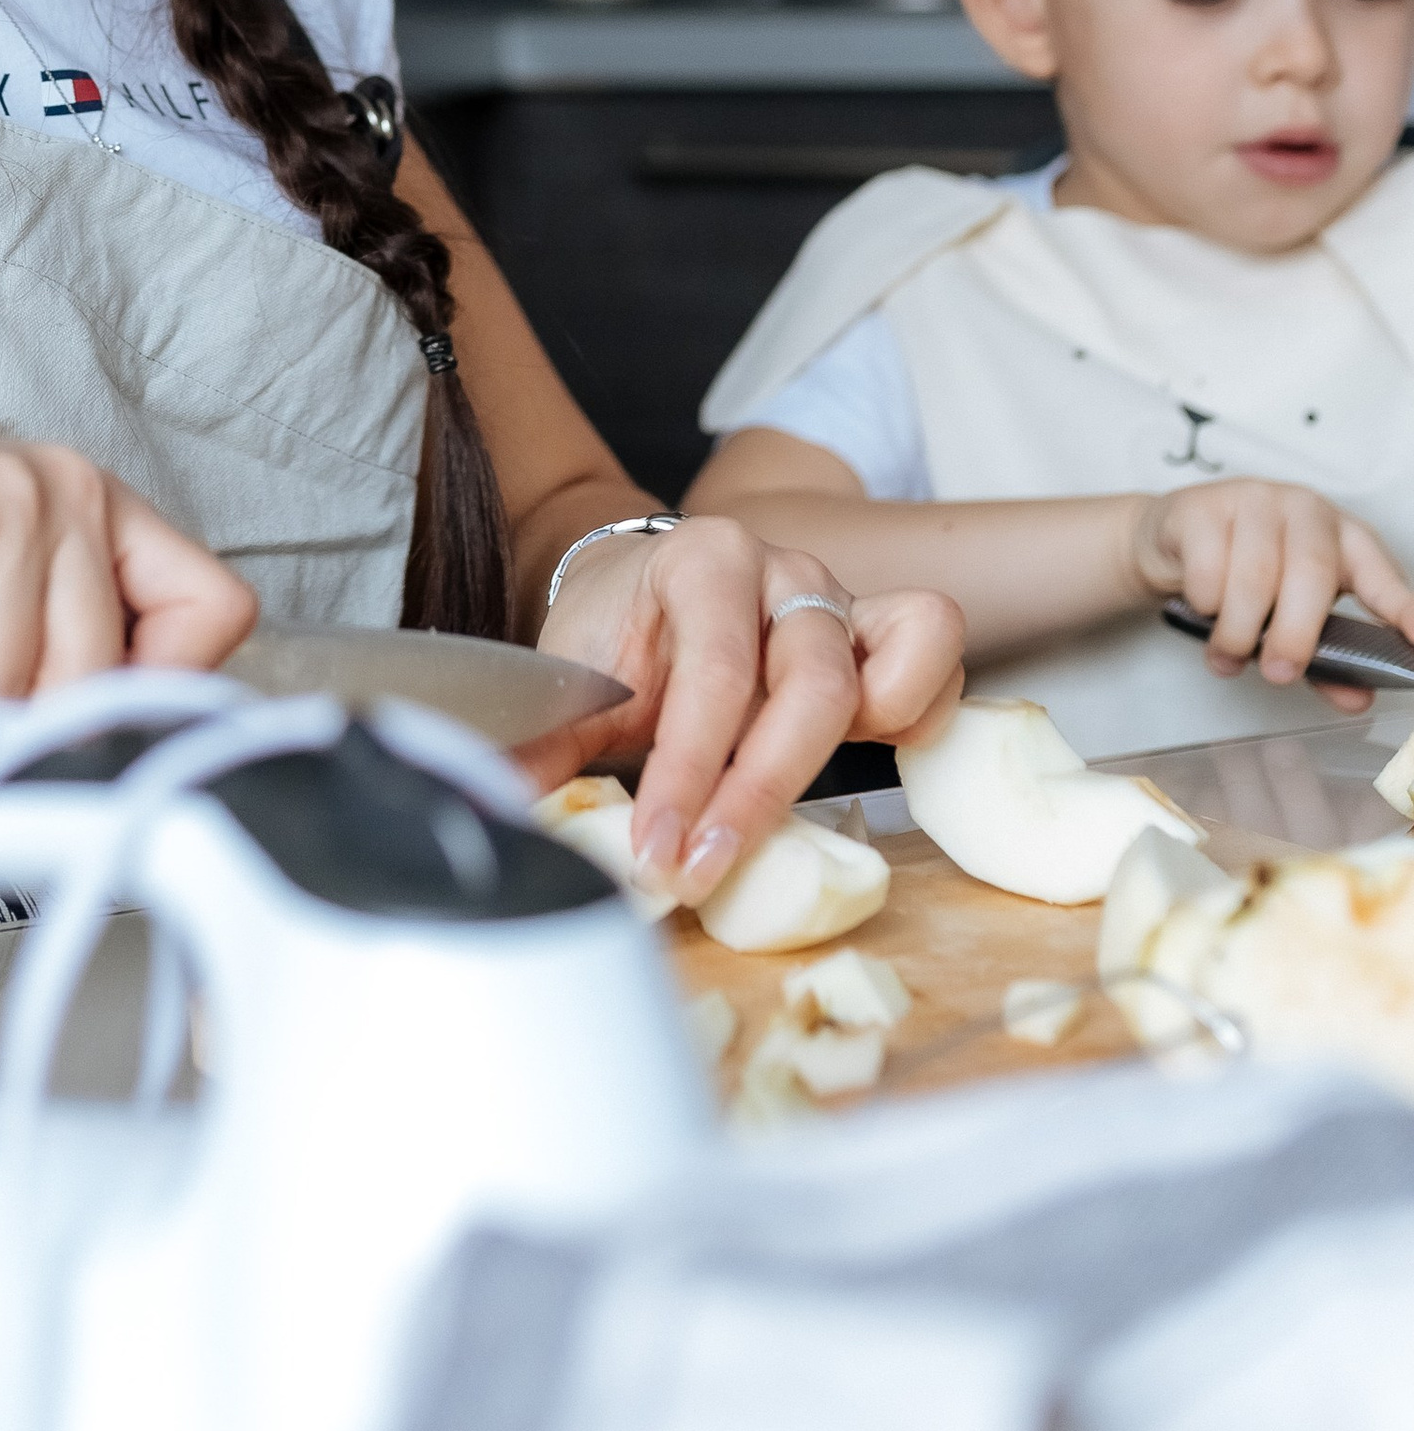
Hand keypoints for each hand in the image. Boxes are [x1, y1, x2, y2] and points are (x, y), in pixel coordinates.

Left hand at [524, 514, 964, 904]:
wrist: (639, 591)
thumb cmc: (612, 639)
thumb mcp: (567, 681)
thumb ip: (540, 739)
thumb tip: (495, 802)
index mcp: (703, 561)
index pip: (716, 677)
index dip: (689, 776)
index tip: (656, 854)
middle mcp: (786, 570)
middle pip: (811, 687)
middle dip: (756, 794)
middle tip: (697, 870)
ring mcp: (842, 600)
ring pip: (891, 669)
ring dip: (842, 759)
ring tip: (771, 823)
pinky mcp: (880, 639)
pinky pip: (935, 670)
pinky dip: (913, 721)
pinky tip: (841, 775)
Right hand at [1131, 477, 1413, 710]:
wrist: (1174, 541)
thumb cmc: (1246, 578)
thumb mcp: (1291, 617)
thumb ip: (1326, 660)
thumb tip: (1356, 699)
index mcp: (1345, 539)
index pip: (1382, 577)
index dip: (1403, 610)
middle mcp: (1306, 512)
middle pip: (1311, 573)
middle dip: (1296, 634)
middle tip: (1278, 674)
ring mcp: (1253, 501)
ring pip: (1254, 575)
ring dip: (1237, 630)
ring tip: (1226, 656)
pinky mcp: (1203, 506)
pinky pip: (1207, 565)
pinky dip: (1204, 601)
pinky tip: (1201, 608)